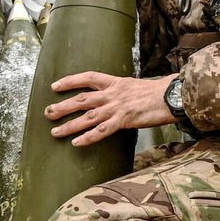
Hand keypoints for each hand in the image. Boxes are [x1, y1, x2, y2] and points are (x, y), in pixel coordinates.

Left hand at [46, 72, 174, 146]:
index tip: (55, 85)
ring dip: (69, 124)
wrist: (172, 96)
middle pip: (82, 99)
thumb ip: (125, 91)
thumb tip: (120, 96)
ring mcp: (117, 107)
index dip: (70, 81)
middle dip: (63, 106)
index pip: (88, 77)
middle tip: (47, 112)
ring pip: (87, 116)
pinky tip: (77, 143)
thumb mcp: (138, 86)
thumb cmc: (160, 92)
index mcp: (116, 82)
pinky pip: (102, 130)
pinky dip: (88, 137)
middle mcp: (113, 94)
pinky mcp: (124, 120)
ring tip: (55, 131)